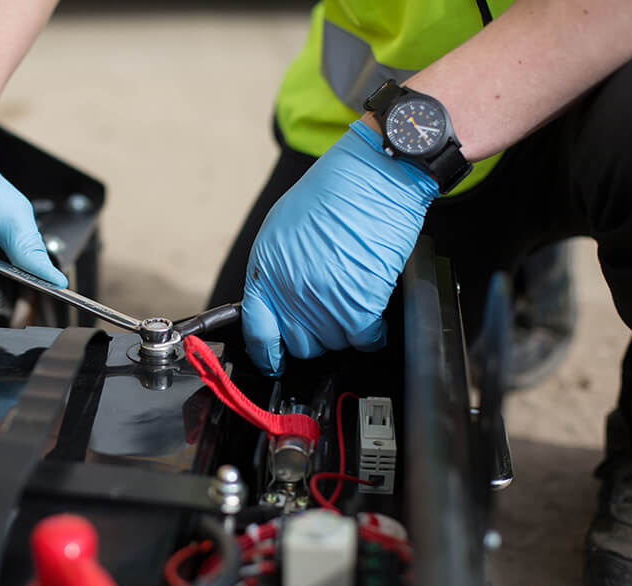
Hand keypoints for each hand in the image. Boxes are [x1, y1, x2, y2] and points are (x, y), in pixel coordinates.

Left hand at [241, 121, 438, 374]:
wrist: (372, 177)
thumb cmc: (330, 194)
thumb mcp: (280, 230)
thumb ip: (275, 271)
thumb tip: (279, 300)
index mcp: (266, 274)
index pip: (258, 332)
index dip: (267, 354)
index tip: (274, 361)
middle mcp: (291, 293)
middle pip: (300, 346)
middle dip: (314, 336)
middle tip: (328, 315)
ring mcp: (325, 303)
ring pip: (334, 344)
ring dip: (345, 330)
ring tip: (353, 300)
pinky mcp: (360, 306)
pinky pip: (366, 340)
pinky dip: (372, 332)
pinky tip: (373, 314)